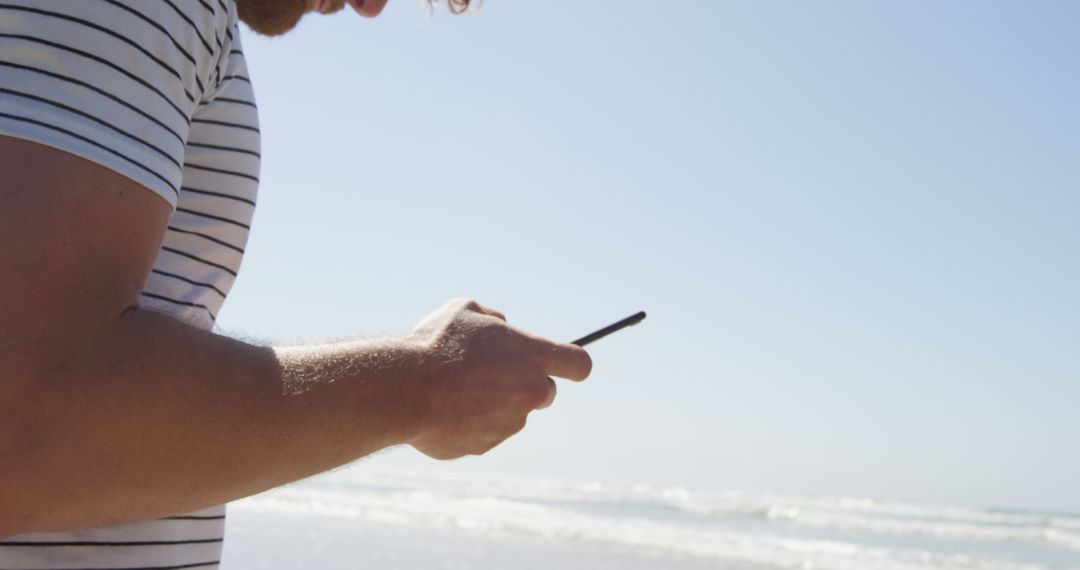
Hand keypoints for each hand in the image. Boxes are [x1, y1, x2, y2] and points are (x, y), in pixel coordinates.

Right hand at [407, 298, 591, 459]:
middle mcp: (530, 392)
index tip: (564, 365)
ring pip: (512, 413)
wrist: (406, 390)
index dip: (573, 364)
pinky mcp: (486, 445)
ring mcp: (510, 423)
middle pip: (546, 392)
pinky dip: (470, 422)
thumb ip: (493, 319)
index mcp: (532, 355)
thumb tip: (501, 327)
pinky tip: (444, 408)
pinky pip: (484, 432)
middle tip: (493, 373)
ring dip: (493, 402)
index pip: (579, 364)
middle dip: (526, 384)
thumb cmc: (435, 345)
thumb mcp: (465, 311)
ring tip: (455, 388)